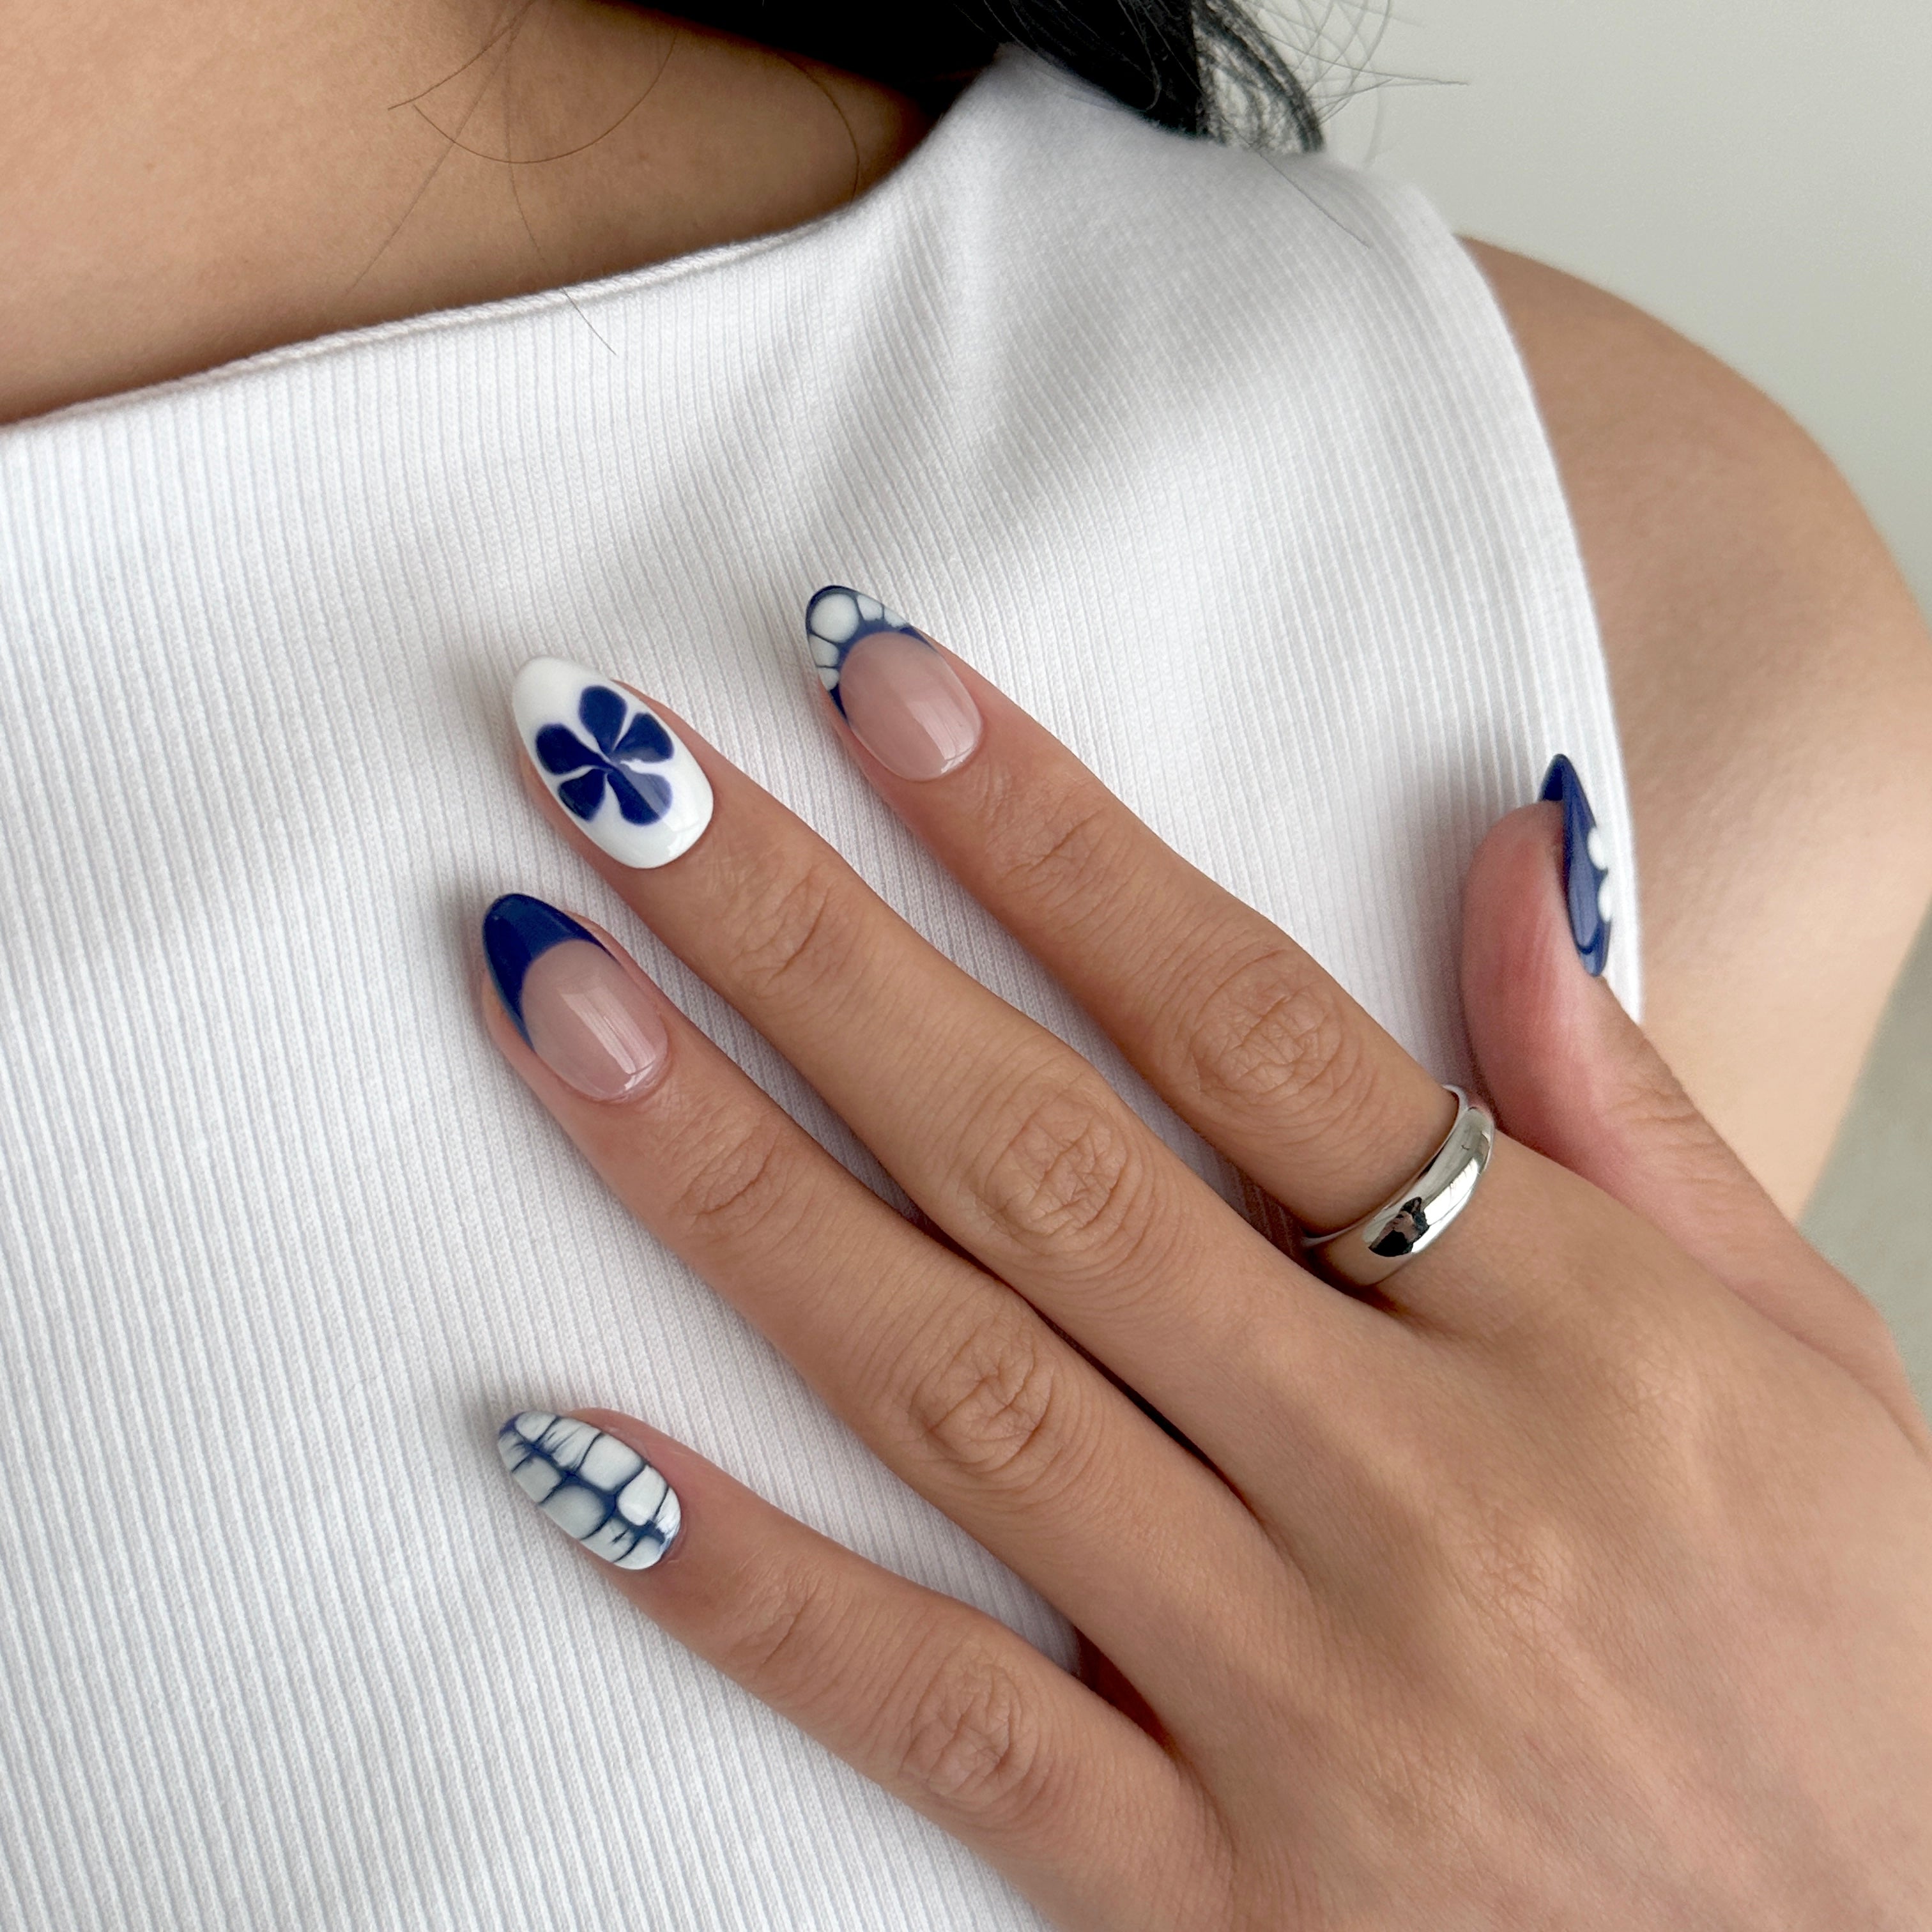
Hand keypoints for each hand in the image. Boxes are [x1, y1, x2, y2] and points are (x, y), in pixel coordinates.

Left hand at [478, 599, 1931, 1928]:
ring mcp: (1291, 1700)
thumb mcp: (1813, 1364)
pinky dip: (743, 1581)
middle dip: (807, 945)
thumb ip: (1634, 1103)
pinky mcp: (1209, 1900)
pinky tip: (566, 1443)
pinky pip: (938, 1715)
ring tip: (550, 1000)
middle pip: (1043, 1162)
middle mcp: (1407, 1493)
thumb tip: (1513, 842)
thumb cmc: (1867, 1670)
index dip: (1045, 835)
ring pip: (953, 1390)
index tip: (873, 682)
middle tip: (611, 774)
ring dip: (726, 1181)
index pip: (1245, 1024)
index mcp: (1570, 1336)